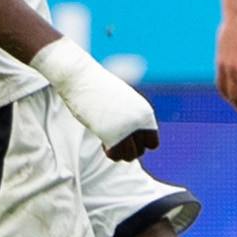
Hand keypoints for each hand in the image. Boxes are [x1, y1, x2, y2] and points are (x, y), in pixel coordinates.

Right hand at [29, 39, 159, 159]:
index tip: (127, 136)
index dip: (139, 143)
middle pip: (140, 152)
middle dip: (128, 150)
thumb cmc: (100, 88)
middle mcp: (139, 122)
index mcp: (145, 112)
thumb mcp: (124, 101)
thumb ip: (132, 118)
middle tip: (115, 138)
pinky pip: (116, 156)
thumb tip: (133, 139)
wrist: (83, 79)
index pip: (153, 143)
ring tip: (108, 139)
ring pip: (129, 157)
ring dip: (119, 153)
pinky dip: (110, 153)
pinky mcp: (111, 134)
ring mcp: (126, 129)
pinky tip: (103, 142)